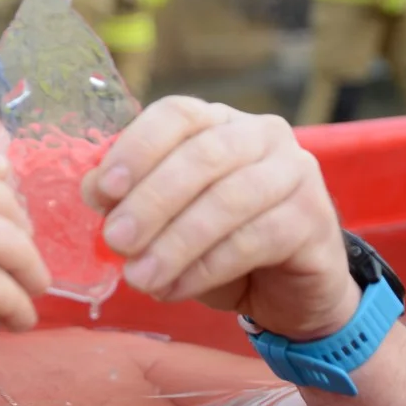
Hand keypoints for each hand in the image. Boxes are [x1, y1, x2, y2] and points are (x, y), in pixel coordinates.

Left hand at [83, 97, 356, 339]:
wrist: (289, 290)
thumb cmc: (218, 243)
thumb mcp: (166, 220)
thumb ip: (130, 198)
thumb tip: (92, 189)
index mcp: (219, 121)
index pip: (177, 114)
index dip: (137, 147)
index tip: (103, 190)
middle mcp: (262, 136)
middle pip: (202, 156)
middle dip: (151, 200)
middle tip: (115, 241)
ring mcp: (295, 174)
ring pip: (228, 201)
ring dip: (175, 242)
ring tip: (138, 278)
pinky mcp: (313, 220)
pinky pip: (253, 241)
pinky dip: (205, 268)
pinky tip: (173, 289)